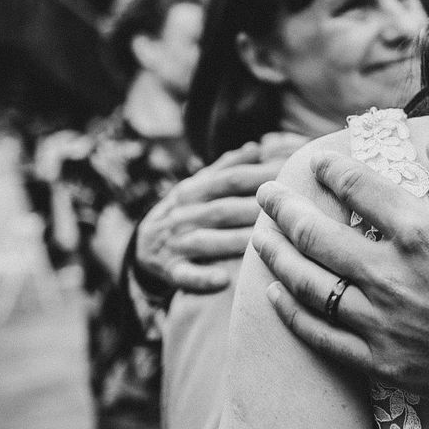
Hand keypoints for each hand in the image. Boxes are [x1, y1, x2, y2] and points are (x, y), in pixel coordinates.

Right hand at [137, 136, 302, 294]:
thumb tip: (256, 148)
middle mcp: (183, 214)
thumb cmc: (184, 211)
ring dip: (233, 242)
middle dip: (251, 210)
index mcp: (192, 191)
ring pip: (206, 241)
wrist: (142, 244)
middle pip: (220, 210)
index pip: (227, 181)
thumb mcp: (197, 186)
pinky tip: (224, 280)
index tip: (285, 177)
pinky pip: (185, 274)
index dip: (256, 177)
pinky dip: (203, 278)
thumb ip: (225, 168)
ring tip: (263, 244)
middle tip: (285, 214)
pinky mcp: (170, 269)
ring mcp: (176, 242)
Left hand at [254, 137, 428, 428]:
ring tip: (260, 238)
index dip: (331, 170)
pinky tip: (278, 297)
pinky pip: (324, 338)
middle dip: (284, 208)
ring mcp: (384, 324)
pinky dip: (294, 315)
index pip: (358, 190)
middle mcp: (391, 276)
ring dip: (279, 257)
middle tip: (266, 193)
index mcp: (422, 232)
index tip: (317, 162)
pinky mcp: (387, 365)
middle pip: (317, 236)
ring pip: (310, 287)